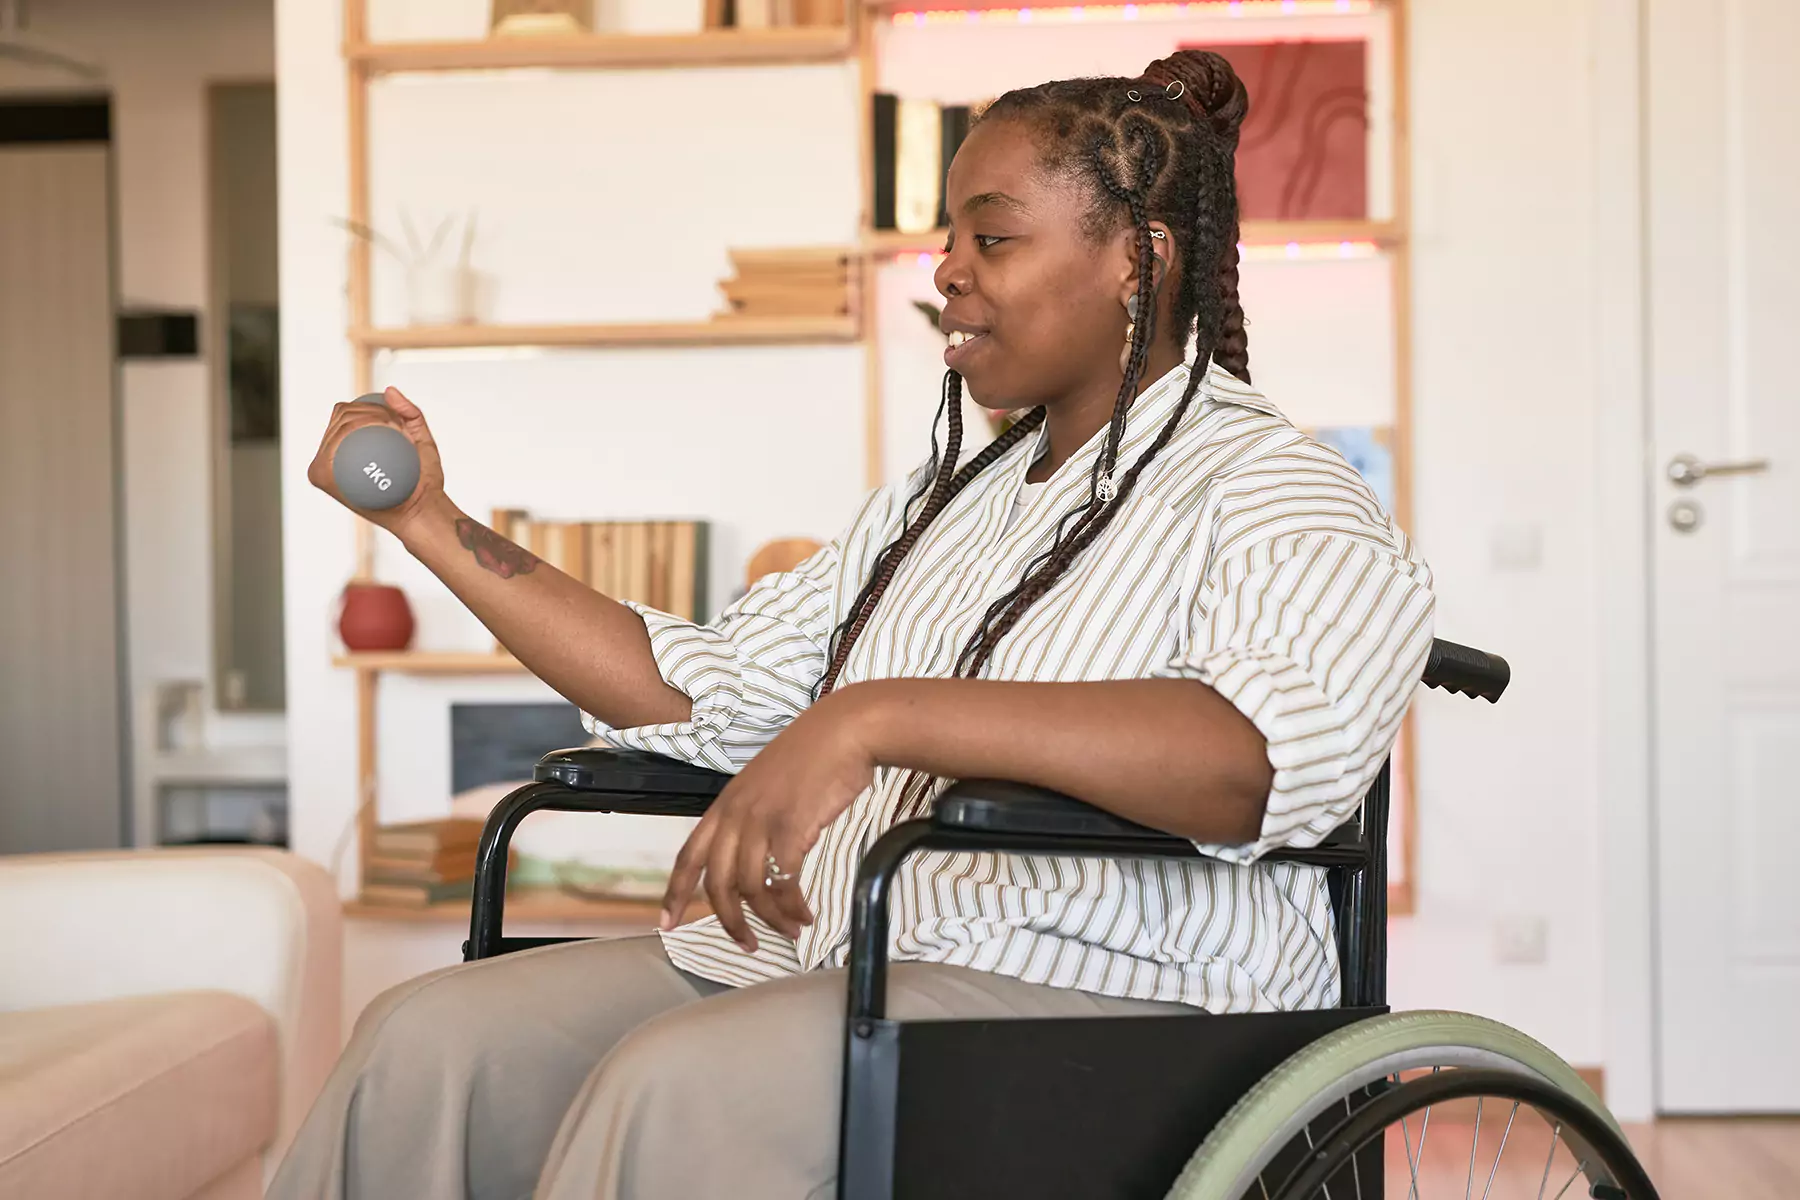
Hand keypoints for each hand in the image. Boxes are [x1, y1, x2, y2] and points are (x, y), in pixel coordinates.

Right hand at [306, 387, 445, 535]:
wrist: (422, 510)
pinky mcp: (323, 478)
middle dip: (366, 411)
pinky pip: (327, 453)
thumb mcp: (422, 440)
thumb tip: (389, 391)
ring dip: (360, 420)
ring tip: (387, 433)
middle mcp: (331, 454)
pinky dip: (344, 438)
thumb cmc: (422, 480)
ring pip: (335, 430)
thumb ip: (412, 414)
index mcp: (347, 444)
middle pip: (339, 416)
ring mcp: (324, 467)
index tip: (393, 419)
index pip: (346, 412)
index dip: (367, 406)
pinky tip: (367, 440)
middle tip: (393, 428)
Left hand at [660, 687, 882, 951]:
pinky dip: (792, 906)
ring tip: (790, 929)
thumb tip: (757, 854)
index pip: (689, 856)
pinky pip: (782, 882)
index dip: (675, 893)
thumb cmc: (814, 755)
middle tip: (748, 945)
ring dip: (770, 918)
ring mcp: (762, 820)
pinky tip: (804, 913)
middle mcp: (736, 814)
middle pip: (718, 884)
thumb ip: (754, 816)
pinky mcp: (791, 827)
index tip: (666, 922)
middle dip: (730, 922)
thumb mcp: (767, 784)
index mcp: (725, 804)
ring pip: (750, 888)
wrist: (844, 730)